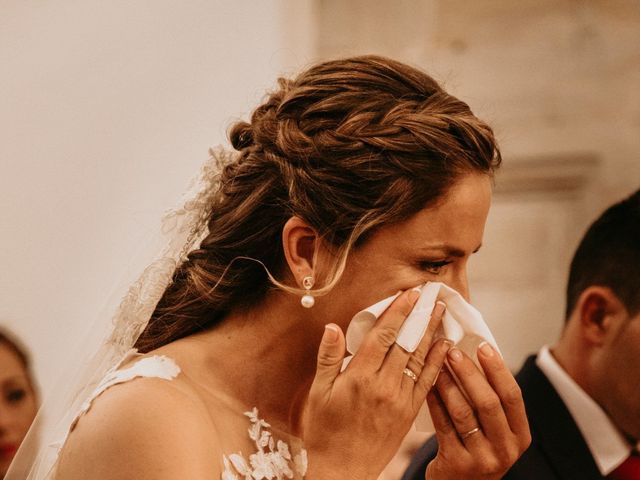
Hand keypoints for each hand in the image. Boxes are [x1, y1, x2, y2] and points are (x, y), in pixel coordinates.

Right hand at [303, 289, 450, 479]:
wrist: (343, 469)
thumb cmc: (324, 431)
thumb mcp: (318, 393)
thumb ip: (328, 358)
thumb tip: (333, 327)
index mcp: (359, 377)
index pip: (383, 336)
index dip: (398, 311)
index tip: (409, 293)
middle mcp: (383, 385)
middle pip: (406, 342)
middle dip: (420, 315)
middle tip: (432, 293)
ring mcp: (399, 399)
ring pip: (420, 359)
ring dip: (432, 332)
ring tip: (441, 311)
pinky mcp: (409, 412)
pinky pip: (427, 382)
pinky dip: (437, 361)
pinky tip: (445, 346)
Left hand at [425, 344, 530, 479]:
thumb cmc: (477, 449)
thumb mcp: (495, 431)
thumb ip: (491, 401)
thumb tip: (476, 353)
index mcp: (520, 436)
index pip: (512, 396)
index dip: (498, 369)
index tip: (483, 346)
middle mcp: (506, 449)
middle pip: (488, 402)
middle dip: (469, 373)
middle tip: (453, 351)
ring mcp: (482, 459)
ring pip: (463, 413)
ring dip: (448, 384)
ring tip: (437, 364)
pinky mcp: (456, 464)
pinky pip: (442, 425)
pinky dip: (434, 402)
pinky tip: (427, 386)